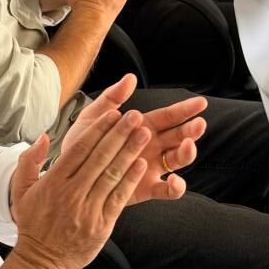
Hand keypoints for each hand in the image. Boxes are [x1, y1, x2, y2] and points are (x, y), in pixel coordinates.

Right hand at [9, 112, 150, 268]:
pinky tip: (141, 164)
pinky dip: (130, 180)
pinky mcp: (101, 225)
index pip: (79, 149)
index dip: (98, 130)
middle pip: (99, 157)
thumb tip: (42, 137)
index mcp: (53, 182)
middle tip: (135, 116)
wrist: (42, 261)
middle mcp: (71, 193)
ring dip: (130, 152)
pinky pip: (118, 197)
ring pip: (112, 174)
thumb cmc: (33, 224)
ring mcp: (87, 209)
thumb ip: (28, 160)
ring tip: (143, 134)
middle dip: (119, 134)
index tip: (112, 114)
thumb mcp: (21, 190)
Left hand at [61, 74, 205, 202]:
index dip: (185, 110)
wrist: (68, 173)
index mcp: (142, 127)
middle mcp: (151, 147)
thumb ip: (112, 97)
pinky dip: (175, 188)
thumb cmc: (82, 142)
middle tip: (198, 124)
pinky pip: (166, 191)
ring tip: (188, 146)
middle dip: (191, 130)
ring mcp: (150, 168)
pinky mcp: (145, 189)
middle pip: (178, 137)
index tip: (200, 103)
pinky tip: (174, 181)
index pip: (168, 117)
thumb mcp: (94, 117)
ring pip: (177, 161)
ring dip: (187, 153)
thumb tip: (130, 78)